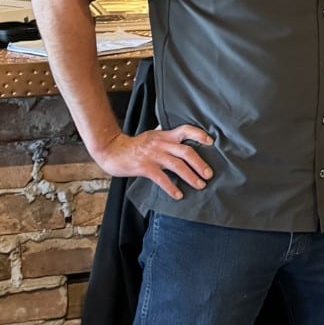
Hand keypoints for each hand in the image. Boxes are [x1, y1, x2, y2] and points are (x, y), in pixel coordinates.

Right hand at [94, 124, 214, 201]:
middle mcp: (161, 143)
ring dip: (190, 176)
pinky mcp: (145, 167)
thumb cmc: (134, 145)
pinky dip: (171, 188)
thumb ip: (166, 136)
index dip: (199, 135)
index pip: (185, 130)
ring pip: (177, 165)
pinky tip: (178, 195)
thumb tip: (181, 138)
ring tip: (200, 185)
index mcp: (164, 135)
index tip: (211, 142)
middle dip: (200, 164)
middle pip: (186, 151)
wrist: (112, 150)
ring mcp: (153, 155)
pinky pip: (161, 178)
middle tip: (209, 174)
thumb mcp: (152, 135)